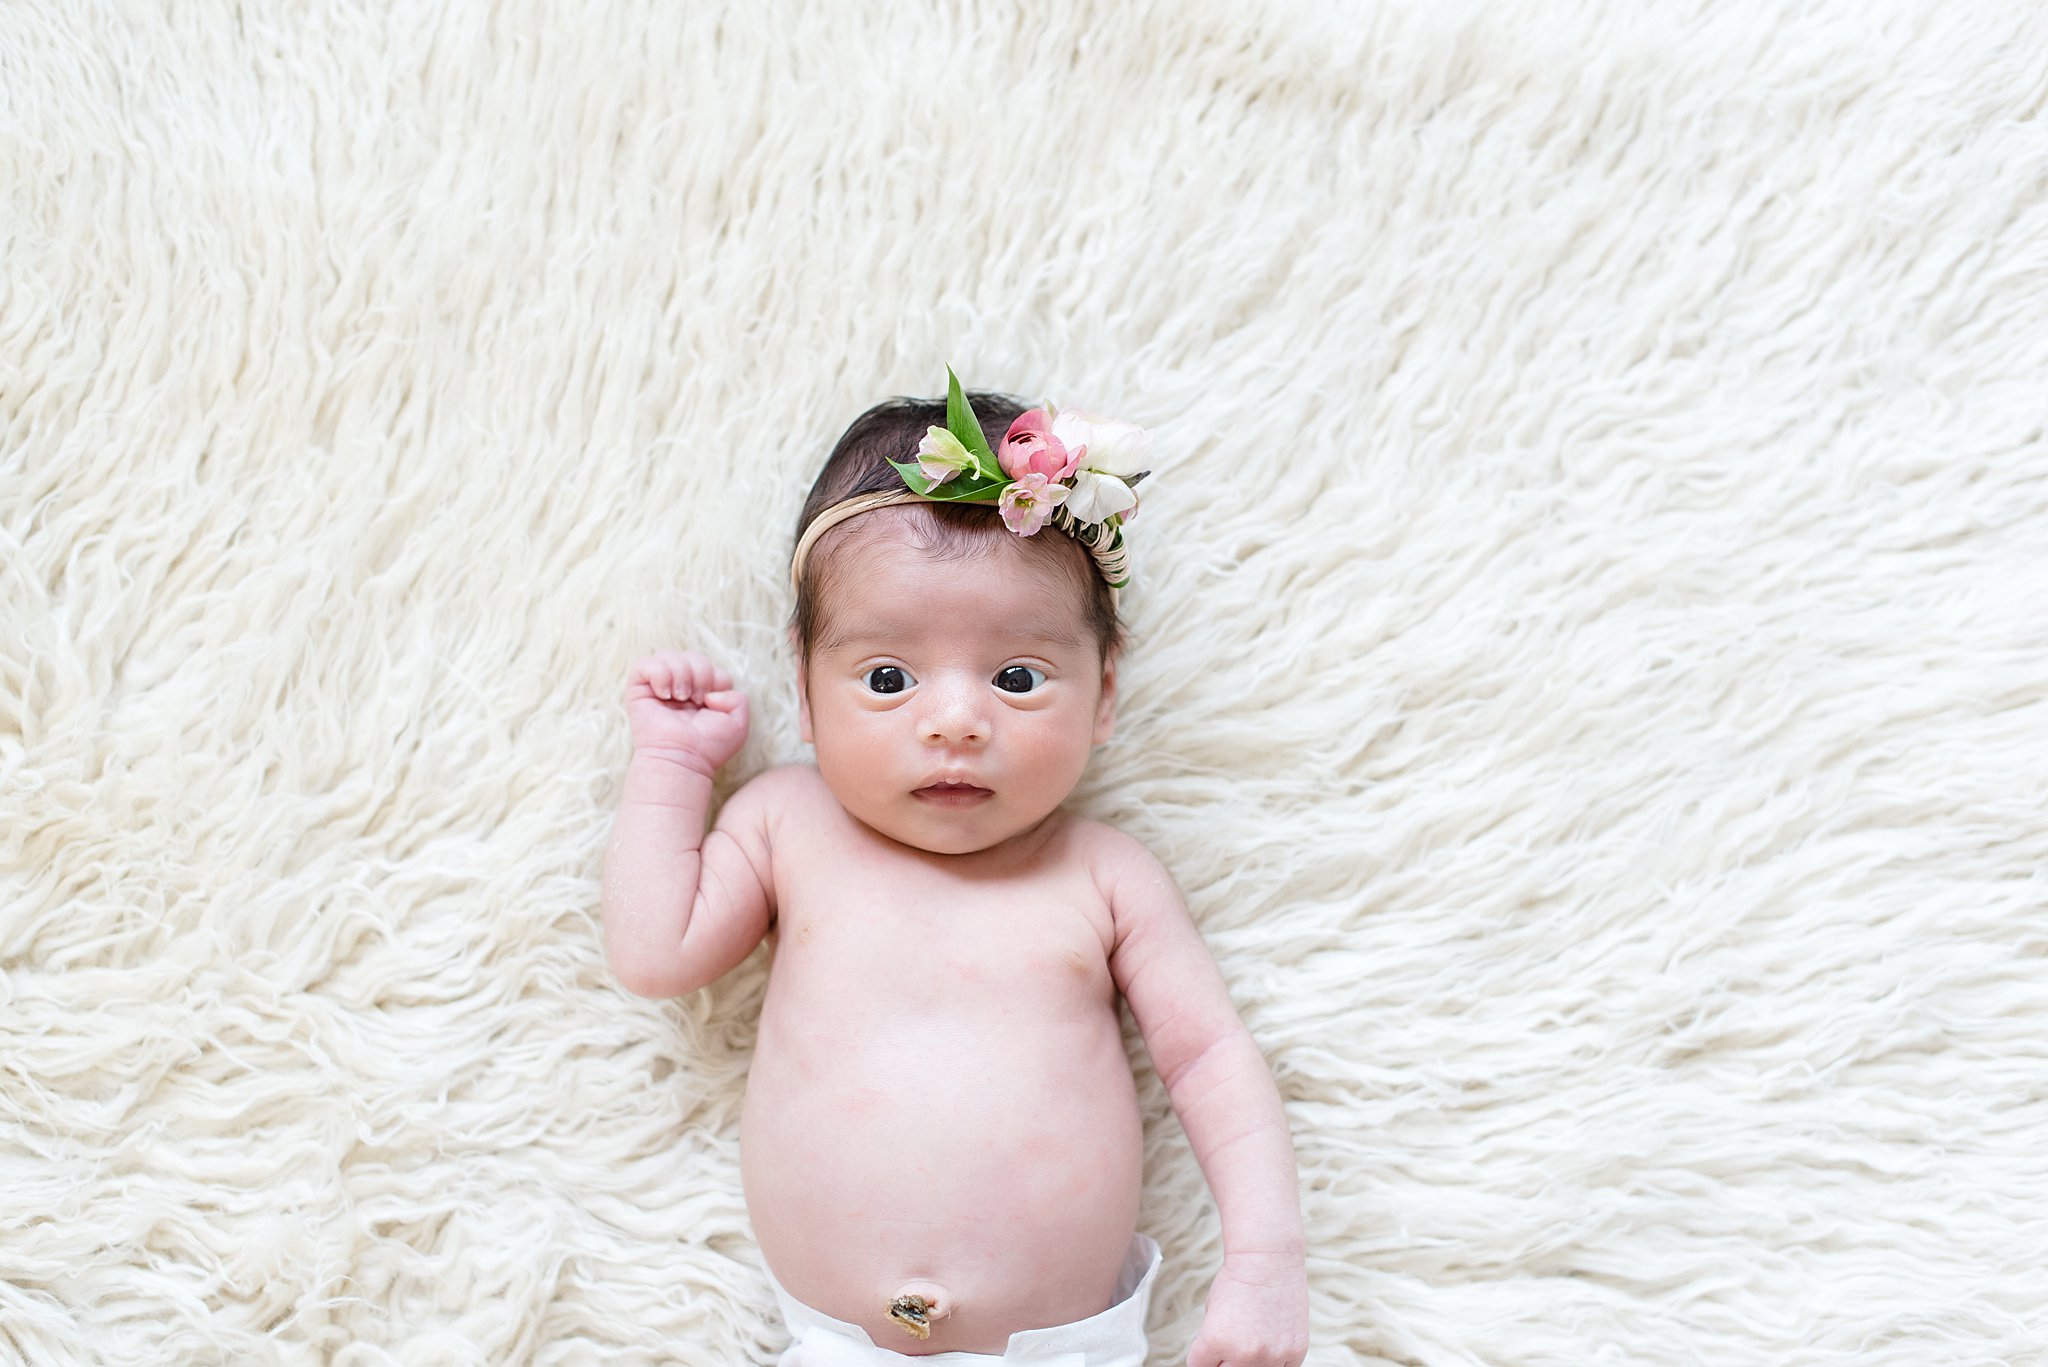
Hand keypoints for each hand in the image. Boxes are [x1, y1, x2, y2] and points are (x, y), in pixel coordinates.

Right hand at [622, 650, 749, 773]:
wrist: (684, 759)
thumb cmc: (709, 746)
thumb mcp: (738, 722)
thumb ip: (739, 698)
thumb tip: (710, 692)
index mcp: (702, 692)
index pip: (711, 666)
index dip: (715, 678)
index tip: (711, 702)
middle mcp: (680, 687)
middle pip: (692, 656)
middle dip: (699, 674)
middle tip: (695, 699)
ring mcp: (659, 687)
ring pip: (669, 655)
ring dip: (680, 674)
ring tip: (679, 698)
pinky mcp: (638, 690)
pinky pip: (644, 663)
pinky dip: (659, 674)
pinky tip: (664, 694)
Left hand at [1186, 1253, 1309, 1366]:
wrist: (1269, 1260)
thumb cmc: (1236, 1281)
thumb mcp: (1210, 1311)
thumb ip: (1210, 1343)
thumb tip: (1216, 1363)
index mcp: (1215, 1341)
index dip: (1204, 1357)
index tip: (1210, 1349)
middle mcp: (1243, 1354)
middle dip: (1225, 1361)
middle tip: (1231, 1342)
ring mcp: (1272, 1356)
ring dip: (1250, 1362)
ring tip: (1252, 1339)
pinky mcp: (1294, 1353)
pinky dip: (1274, 1361)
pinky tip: (1271, 1341)